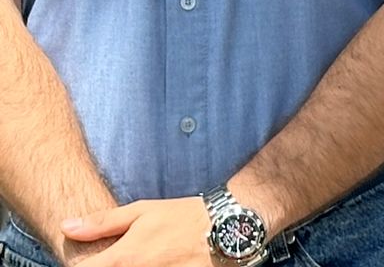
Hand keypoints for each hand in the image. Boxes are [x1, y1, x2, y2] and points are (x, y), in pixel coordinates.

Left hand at [63, 196, 210, 266]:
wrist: (227, 228)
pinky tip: (157, 264)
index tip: (89, 260)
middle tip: (125, 256)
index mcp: (122, 259)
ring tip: (143, 258)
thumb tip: (66, 227)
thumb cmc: (184, 217)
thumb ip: (103, 222)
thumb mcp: (143, 211)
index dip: (80, 266)